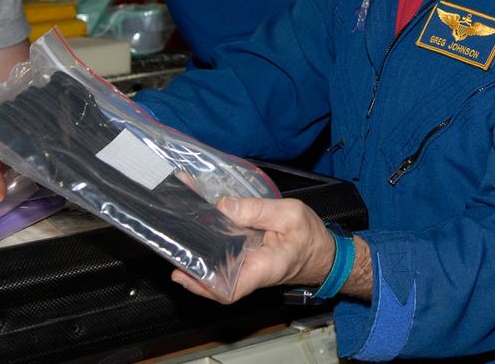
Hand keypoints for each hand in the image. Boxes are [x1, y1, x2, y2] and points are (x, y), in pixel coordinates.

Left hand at [169, 196, 338, 303]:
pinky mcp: (244, 259)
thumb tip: (224, 206)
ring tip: (177, 226)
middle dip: (190, 262)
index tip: (183, 274)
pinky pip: (223, 255)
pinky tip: (196, 224)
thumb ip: (257, 210)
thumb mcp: (290, 214)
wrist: (323, 252)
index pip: (230, 288)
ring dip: (196, 249)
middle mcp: (250, 273)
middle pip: (214, 277)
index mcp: (264, 268)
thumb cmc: (311, 236)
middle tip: (171, 241)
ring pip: (215, 266)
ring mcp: (245, 268)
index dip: (203, 285)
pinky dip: (208, 241)